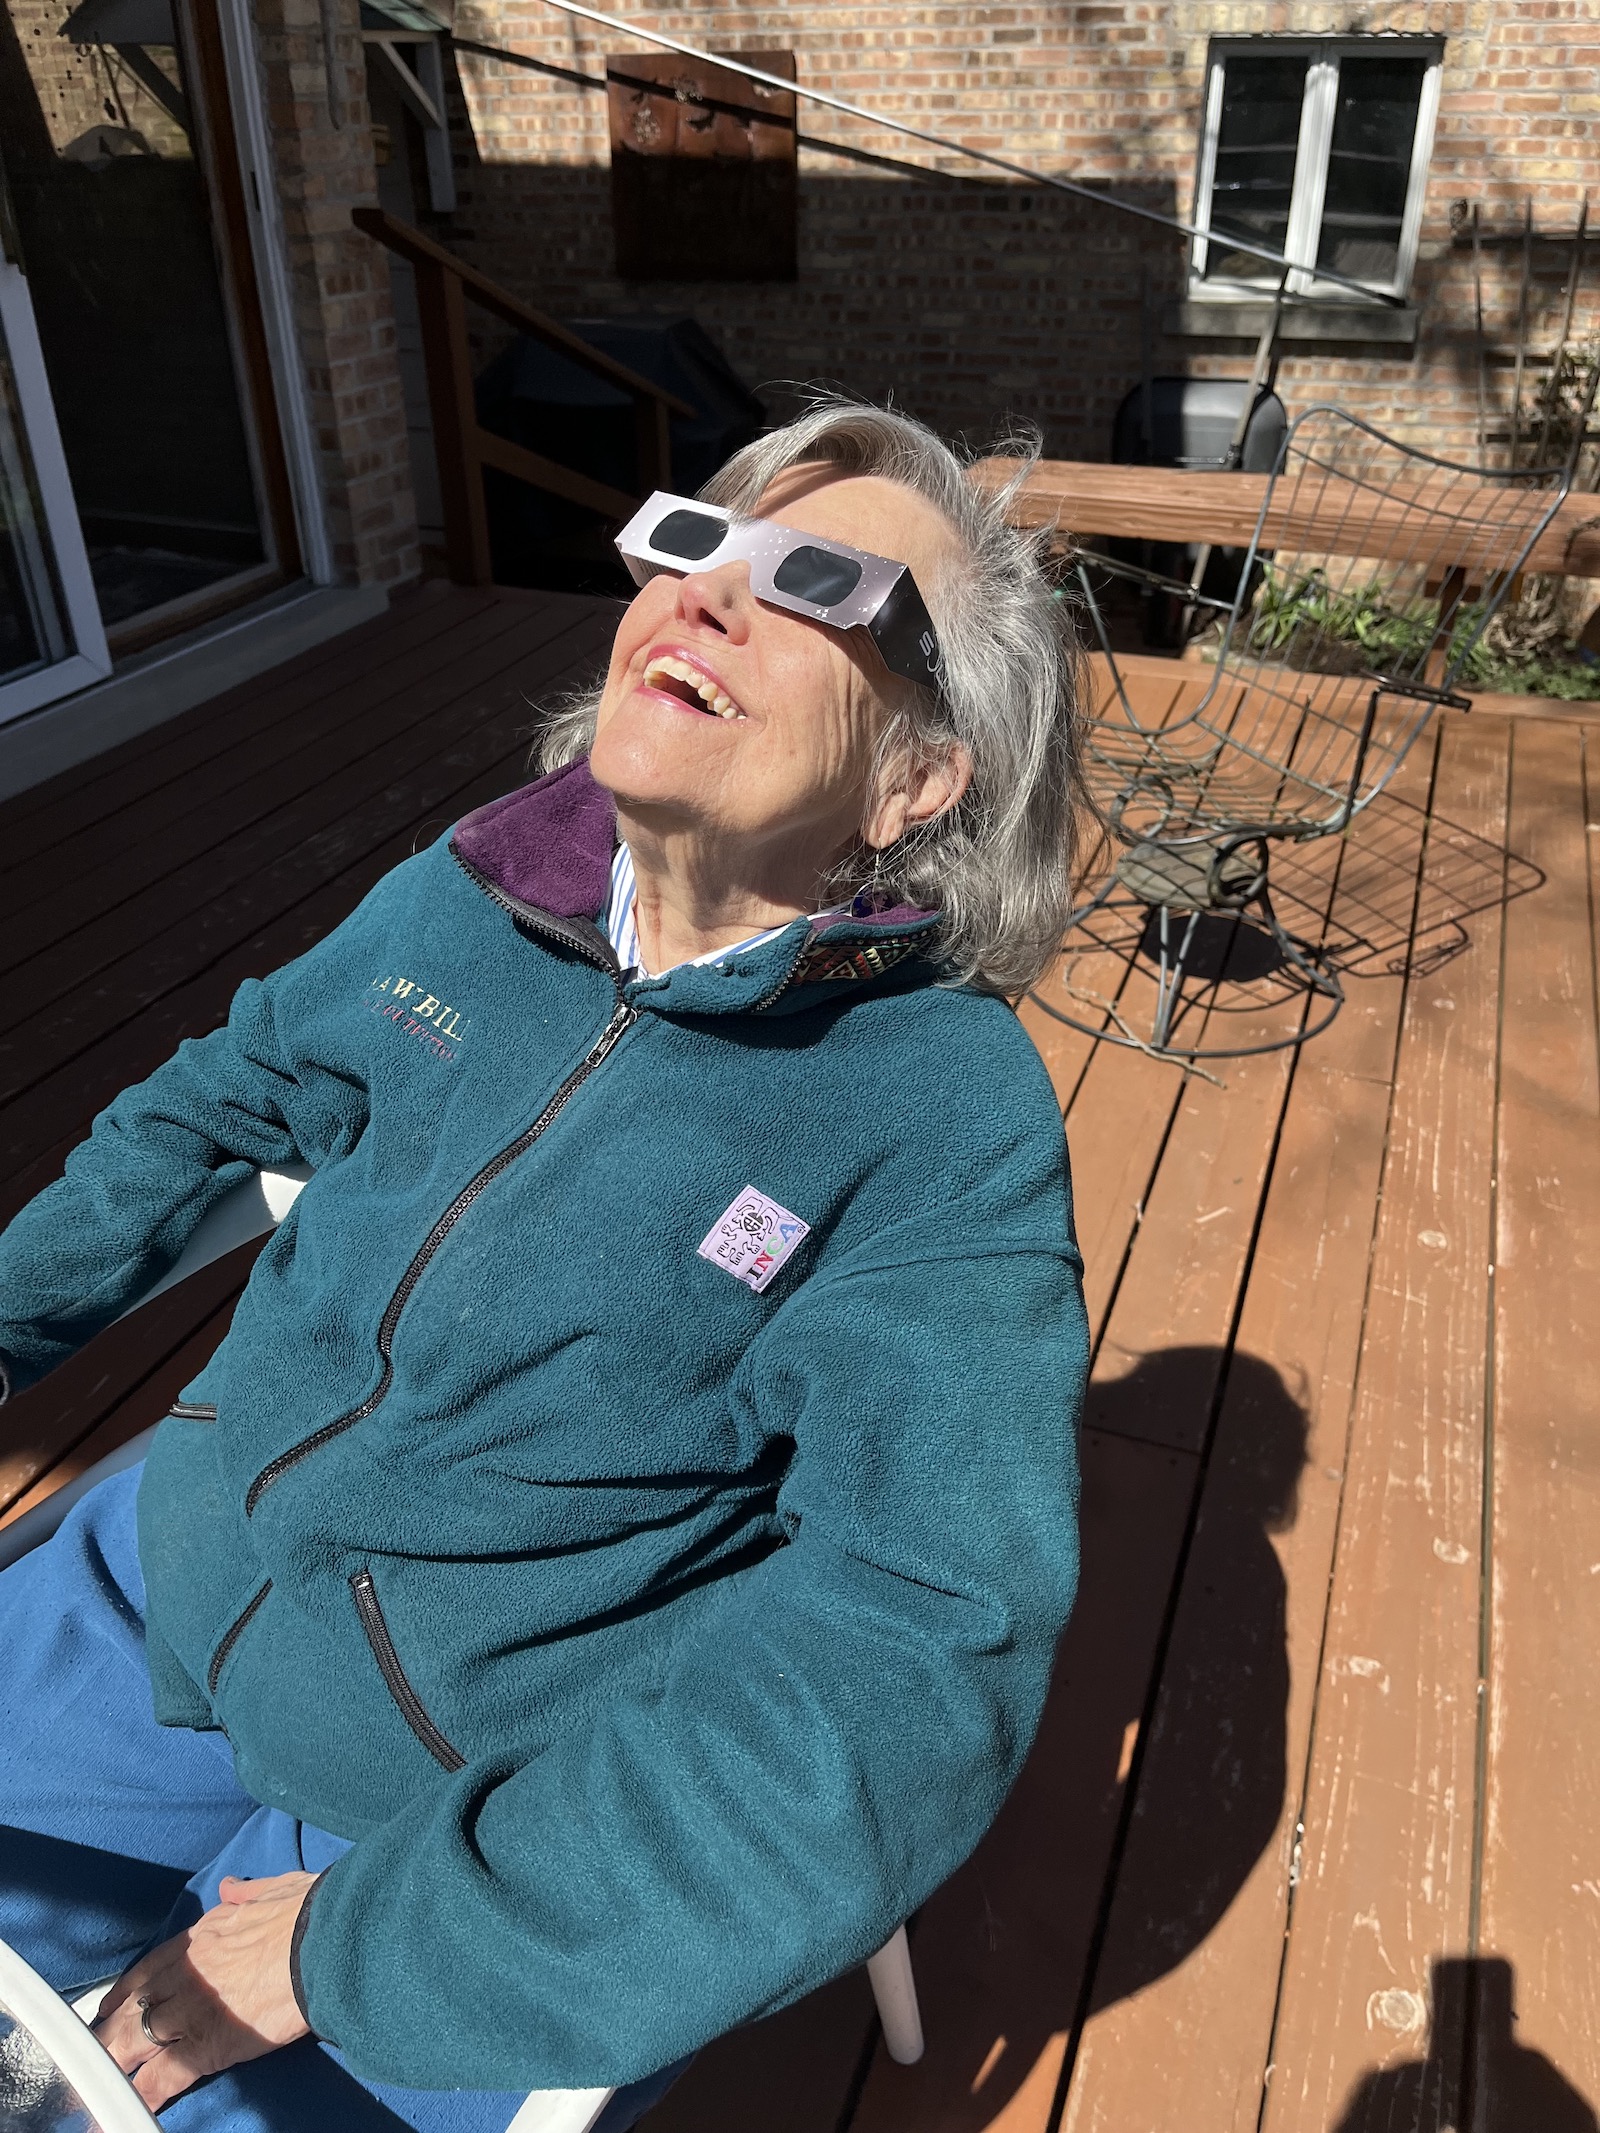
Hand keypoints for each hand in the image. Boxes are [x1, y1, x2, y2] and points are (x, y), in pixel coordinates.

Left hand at [94, 1871, 316, 2110]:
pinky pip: (166, 2075)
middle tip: (95, 2051)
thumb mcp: (273, 1889)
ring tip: (101, 2082)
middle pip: (134, 2008)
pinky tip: (134, 2104)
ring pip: (138, 2042)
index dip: (125, 1992)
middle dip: (111, 2032)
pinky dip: (147, 2092)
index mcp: (202, 1937)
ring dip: (118, 2063)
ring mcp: (193, 2012)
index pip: (149, 1968)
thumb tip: (233, 1888)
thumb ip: (246, 1893)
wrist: (324, 1943)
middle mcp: (188, 1974)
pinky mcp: (208, 2046)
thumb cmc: (308, 1913)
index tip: (110, 2007)